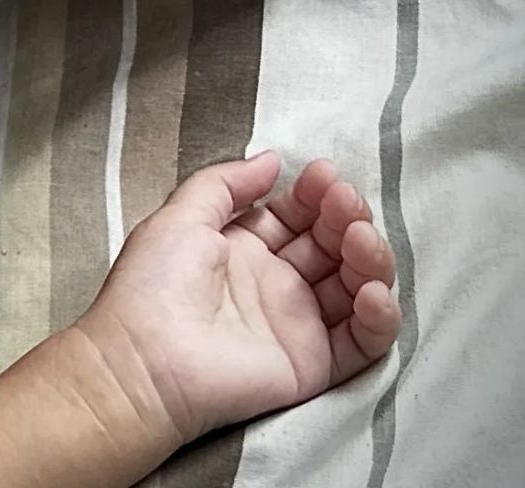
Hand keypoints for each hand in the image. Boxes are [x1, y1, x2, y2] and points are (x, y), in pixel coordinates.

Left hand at [76, 153, 401, 440]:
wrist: (144, 360)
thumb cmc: (152, 286)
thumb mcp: (181, 216)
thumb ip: (226, 183)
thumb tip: (270, 160)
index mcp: (242, 249)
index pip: (298, 216)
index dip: (315, 195)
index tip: (323, 175)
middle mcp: (274, 285)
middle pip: (333, 246)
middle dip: (346, 218)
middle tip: (344, 204)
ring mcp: (297, 324)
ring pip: (356, 286)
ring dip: (370, 259)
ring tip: (359, 240)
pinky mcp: (314, 364)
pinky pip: (364, 341)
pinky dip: (380, 317)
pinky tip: (371, 292)